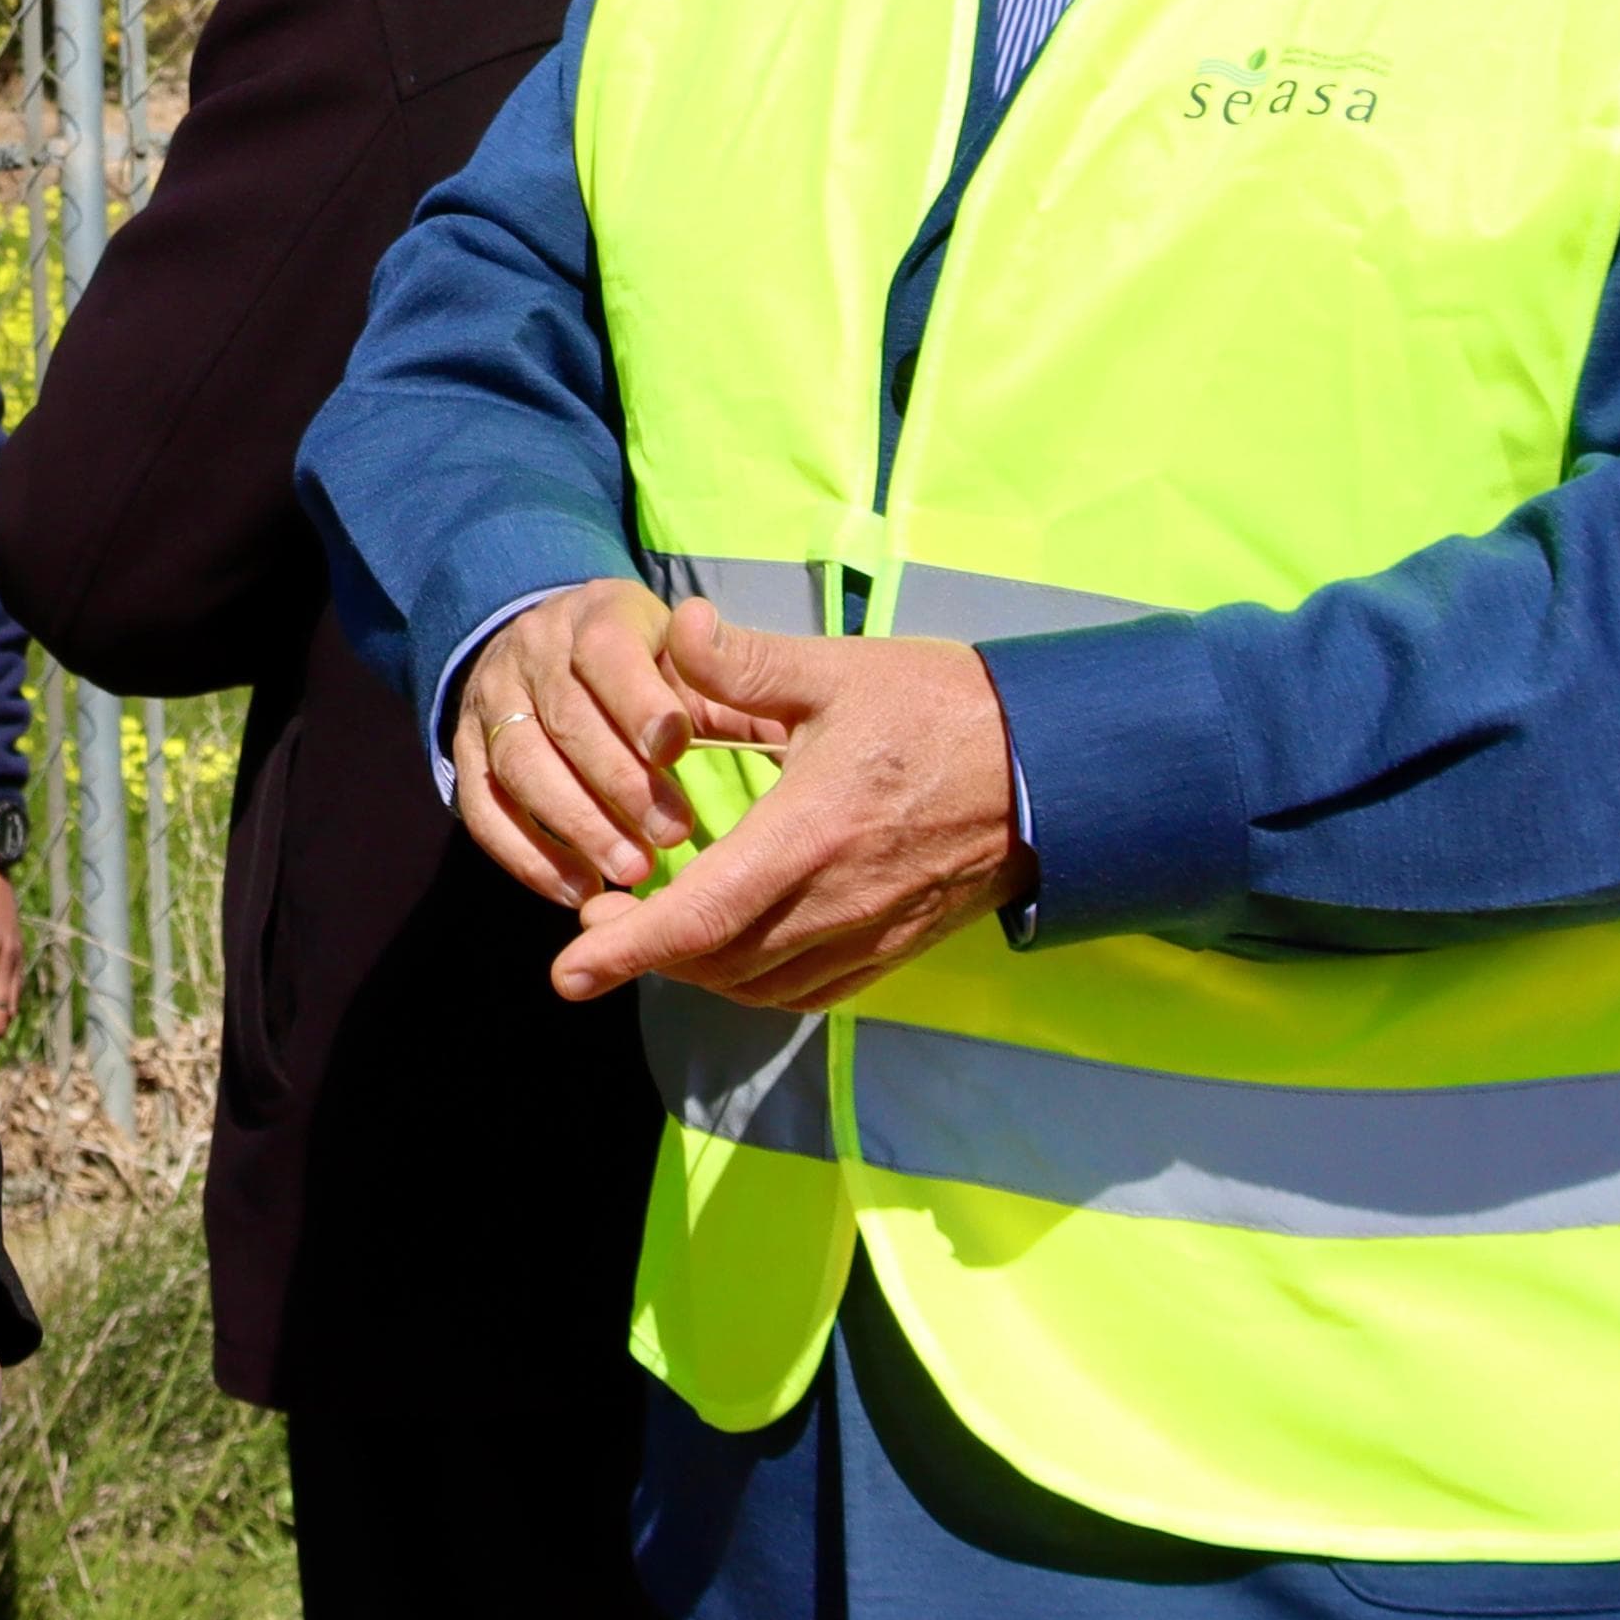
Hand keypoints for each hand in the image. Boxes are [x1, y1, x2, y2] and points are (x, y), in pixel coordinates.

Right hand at [448, 578, 706, 908]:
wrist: (558, 650)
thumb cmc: (651, 663)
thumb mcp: (691, 651)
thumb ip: (723, 675)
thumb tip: (748, 689)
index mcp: (597, 614)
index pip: (607, 650)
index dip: (639, 702)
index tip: (678, 750)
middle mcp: (532, 649)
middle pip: (564, 718)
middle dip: (620, 783)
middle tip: (672, 834)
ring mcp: (491, 699)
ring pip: (519, 765)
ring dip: (577, 825)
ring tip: (632, 871)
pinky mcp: (465, 751)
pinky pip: (483, 808)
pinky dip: (527, 857)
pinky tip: (577, 889)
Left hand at [550, 601, 1025, 1011]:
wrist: (1052, 766)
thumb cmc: (942, 708)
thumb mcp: (837, 670)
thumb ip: (744, 660)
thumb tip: (674, 628)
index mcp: (812, 831)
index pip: (703, 912)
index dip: (629, 950)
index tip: (568, 972)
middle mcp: (839, 899)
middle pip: (719, 961)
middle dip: (646, 954)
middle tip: (598, 920)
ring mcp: (872, 931)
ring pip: (760, 985)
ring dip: (696, 971)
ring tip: (652, 932)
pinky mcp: (898, 946)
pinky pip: (808, 990)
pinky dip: (753, 982)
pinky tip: (728, 948)